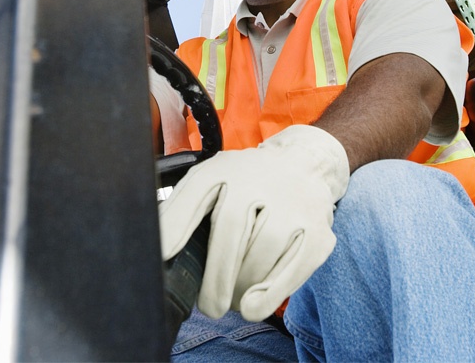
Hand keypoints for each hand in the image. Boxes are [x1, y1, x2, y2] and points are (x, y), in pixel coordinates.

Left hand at [159, 125, 348, 320]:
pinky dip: (271, 294)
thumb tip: (157, 248)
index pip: (196, 193)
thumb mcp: (210, 182)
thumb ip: (182, 210)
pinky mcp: (317, 232)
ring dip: (240, 287)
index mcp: (225, 169)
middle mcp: (260, 180)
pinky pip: (293, 269)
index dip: (177, 223)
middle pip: (231, 231)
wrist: (304, 167)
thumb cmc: (247, 184)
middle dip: (215, 277)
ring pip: (261, 254)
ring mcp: (292, 206)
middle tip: (209, 306)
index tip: (163, 253)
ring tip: (232, 300)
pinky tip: (253, 306)